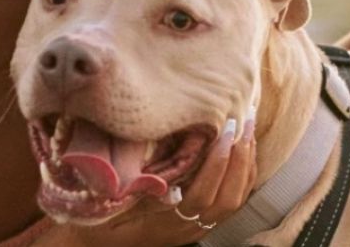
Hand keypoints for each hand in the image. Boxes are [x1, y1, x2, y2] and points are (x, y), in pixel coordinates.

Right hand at [40, 116, 256, 246]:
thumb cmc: (101, 227)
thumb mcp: (105, 209)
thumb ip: (121, 189)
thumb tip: (123, 161)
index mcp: (166, 223)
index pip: (201, 197)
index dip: (216, 166)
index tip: (223, 133)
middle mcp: (187, 228)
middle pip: (228, 198)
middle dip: (239, 158)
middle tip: (244, 121)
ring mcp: (198, 227)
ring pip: (235, 200)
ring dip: (245, 164)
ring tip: (248, 127)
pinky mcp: (203, 222)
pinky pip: (234, 200)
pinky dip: (243, 173)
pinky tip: (243, 149)